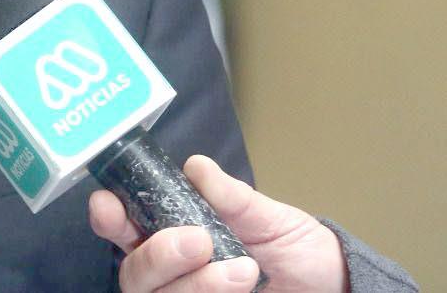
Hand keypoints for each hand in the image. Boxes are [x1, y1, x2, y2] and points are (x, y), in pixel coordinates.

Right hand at [88, 154, 347, 292]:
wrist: (337, 291)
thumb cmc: (299, 253)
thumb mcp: (271, 219)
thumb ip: (232, 198)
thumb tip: (195, 166)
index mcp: (174, 235)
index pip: (125, 228)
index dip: (109, 218)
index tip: (109, 205)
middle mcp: (172, 274)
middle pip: (133, 272)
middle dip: (158, 255)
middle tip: (200, 242)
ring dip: (195, 284)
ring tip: (244, 271)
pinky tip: (240, 291)